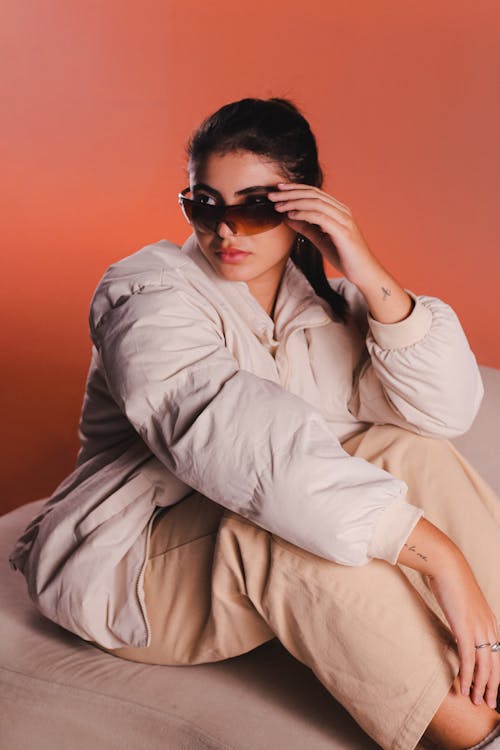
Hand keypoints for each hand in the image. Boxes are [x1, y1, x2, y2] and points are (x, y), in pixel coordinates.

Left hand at [267, 182, 380, 286]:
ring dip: (294, 202)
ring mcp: (344, 220)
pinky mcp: (343, 231)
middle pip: (313, 194)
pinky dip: (304, 214)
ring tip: (278, 206)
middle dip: (290, 193)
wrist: (364, 273)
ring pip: (316, 203)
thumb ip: (306, 227)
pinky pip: (320, 217)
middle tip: (272, 195)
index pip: (314, 193)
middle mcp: (342, 211)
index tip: (278, 190)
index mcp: (338, 210)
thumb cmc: (345, 257)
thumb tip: (288, 217)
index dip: (295, 189)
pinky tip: (291, 216)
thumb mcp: (321, 240)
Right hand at [427, 556, 499, 707]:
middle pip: (496, 664)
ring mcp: (478, 628)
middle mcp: (488, 626)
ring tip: (476, 701)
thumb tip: (457, 621)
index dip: (495, 673)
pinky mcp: (465, 628)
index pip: (498, 654)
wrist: (446, 565)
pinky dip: (467, 676)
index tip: (490, 687)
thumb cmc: (450, 580)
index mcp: (489, 620)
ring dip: (481, 686)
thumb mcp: (462, 601)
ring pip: (485, 666)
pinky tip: (463, 687)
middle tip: (487, 703)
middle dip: (492, 686)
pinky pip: (469, 659)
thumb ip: (464, 614)